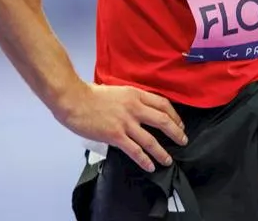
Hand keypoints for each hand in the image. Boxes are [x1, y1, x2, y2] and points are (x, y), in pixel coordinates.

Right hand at [55, 83, 187, 172]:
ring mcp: (126, 123)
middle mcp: (135, 108)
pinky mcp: (116, 136)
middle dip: (176, 133)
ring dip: (162, 152)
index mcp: (136, 95)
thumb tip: (138, 108)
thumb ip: (129, 100)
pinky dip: (144, 160)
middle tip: (182, 141)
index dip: (174, 116)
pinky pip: (135, 150)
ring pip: (151, 140)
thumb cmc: (90, 95)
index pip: (163, 104)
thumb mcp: (117, 91)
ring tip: (168, 160)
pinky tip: (150, 166)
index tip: (179, 124)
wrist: (74, 100)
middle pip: (163, 121)